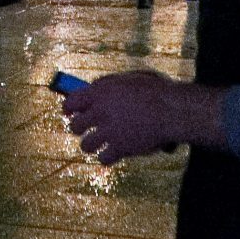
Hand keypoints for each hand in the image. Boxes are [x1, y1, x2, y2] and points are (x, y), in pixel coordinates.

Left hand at [61, 70, 222, 163]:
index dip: (68, 109)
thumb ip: (107, 86)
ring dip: (92, 144)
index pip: (70, 102)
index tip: (70, 113)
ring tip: (101, 142)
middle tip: (89, 129)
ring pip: (85, 145)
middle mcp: (100, 111)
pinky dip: (108, 157)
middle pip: (75, 126)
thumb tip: (91, 91)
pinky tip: (115, 152)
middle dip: (80, 128)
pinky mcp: (120, 148)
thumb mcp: (127, 80)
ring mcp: (109, 131)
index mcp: (100, 92)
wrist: (171, 109)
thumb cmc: (154, 91)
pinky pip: (103, 158)